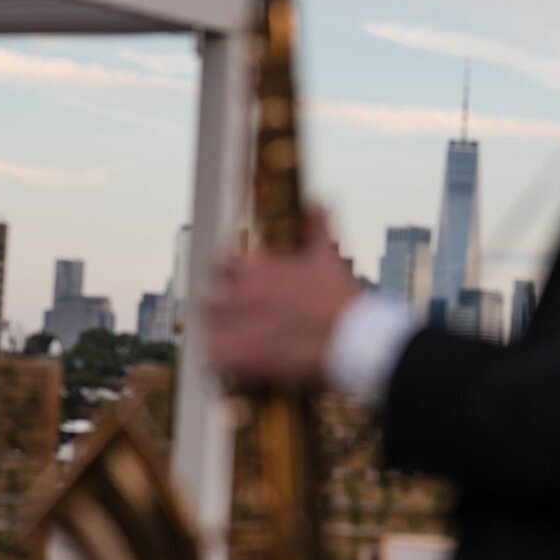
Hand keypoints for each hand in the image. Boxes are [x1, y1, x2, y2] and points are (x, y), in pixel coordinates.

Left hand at [204, 207, 357, 387]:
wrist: (351, 338)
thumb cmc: (339, 300)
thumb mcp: (326, 256)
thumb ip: (317, 225)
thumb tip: (320, 200)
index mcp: (258, 269)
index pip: (221, 264)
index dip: (227, 276)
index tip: (235, 283)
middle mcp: (242, 294)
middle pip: (210, 297)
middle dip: (221, 305)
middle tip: (237, 316)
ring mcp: (238, 325)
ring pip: (208, 325)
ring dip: (219, 330)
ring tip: (235, 339)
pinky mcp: (239, 356)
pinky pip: (211, 354)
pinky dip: (218, 356)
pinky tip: (233, 358)